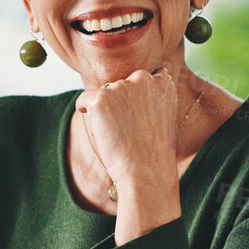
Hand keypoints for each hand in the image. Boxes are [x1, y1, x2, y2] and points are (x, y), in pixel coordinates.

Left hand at [75, 67, 183, 193]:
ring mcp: (121, 86)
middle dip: (119, 101)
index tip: (137, 116)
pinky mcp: (100, 98)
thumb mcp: (164, 117)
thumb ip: (151, 97)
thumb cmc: (154, 151)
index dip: (136, 97)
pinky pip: (84, 99)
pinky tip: (99, 128)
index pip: (144, 78)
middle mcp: (143, 79)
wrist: (146, 171)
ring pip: (104, 93)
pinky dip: (85, 111)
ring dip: (105, 109)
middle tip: (127, 128)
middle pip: (121, 84)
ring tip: (118, 133)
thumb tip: (130, 87)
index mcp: (163, 83)